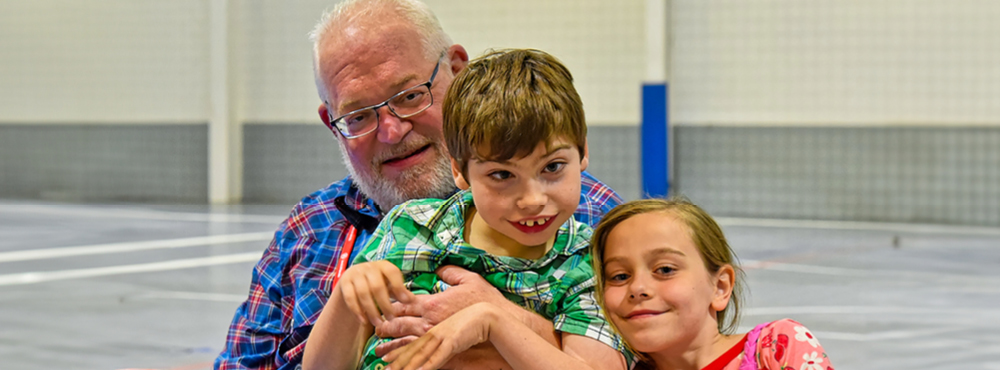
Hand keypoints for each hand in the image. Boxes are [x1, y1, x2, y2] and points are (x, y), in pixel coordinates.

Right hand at [337, 260, 415, 326]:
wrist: (354, 281)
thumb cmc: (379, 284)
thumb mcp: (390, 286)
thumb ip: (400, 292)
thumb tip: (412, 300)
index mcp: (383, 265)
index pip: (392, 272)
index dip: (399, 286)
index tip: (406, 302)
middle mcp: (368, 267)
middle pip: (377, 286)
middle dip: (385, 304)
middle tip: (391, 318)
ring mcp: (355, 273)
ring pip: (363, 293)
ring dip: (371, 311)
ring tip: (378, 323)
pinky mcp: (344, 282)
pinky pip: (350, 298)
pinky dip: (357, 311)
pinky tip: (364, 321)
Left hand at [373, 265, 503, 356]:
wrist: (496, 318)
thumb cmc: (485, 298)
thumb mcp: (469, 280)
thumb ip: (451, 273)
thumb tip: (441, 270)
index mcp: (433, 302)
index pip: (405, 305)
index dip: (391, 308)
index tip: (381, 312)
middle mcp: (430, 319)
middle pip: (401, 325)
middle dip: (386, 330)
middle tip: (375, 336)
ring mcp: (436, 334)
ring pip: (408, 343)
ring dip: (393, 350)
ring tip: (380, 357)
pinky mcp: (444, 347)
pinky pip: (422, 356)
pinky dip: (410, 362)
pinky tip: (402, 367)